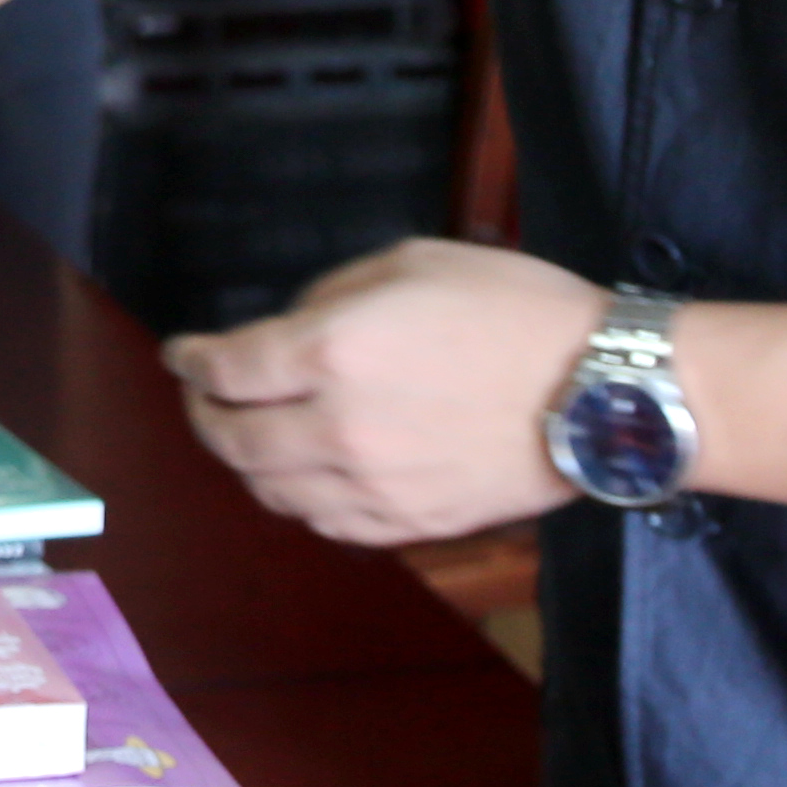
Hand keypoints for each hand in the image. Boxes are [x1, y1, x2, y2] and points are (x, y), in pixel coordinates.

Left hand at [170, 237, 601, 546]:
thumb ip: (334, 296)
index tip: (181, 355)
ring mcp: (374, 484)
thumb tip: (290, 330)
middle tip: (203, 399)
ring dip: (246, 463)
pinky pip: (325, 523)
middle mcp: (340, 426)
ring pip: (271, 490)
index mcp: (335, 351)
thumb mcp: (414, 263)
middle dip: (204, 415)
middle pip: (232, 439)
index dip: (190, 362)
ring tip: (249, 437)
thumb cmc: (519, 311)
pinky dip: (297, 501)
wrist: (605, 390)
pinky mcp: (409, 521)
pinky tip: (303, 478)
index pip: (226, 369)